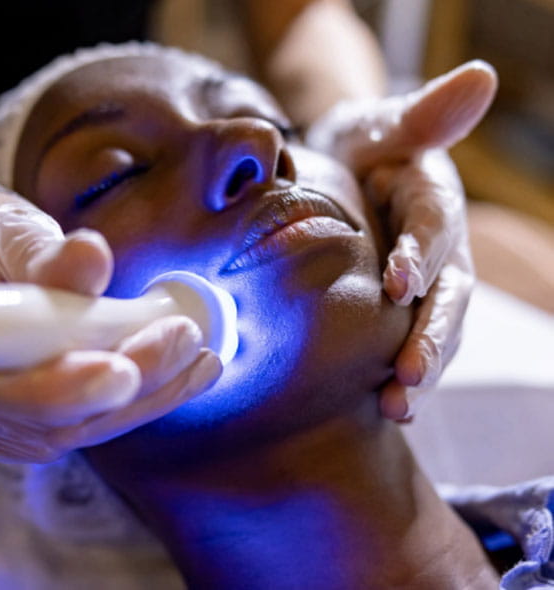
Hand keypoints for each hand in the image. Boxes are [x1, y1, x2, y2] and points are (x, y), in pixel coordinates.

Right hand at [0, 156, 220, 463]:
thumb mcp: (11, 231)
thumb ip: (49, 255)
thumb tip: (92, 254)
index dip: (56, 388)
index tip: (122, 369)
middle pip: (43, 419)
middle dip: (127, 388)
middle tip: (185, 341)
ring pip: (72, 432)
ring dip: (146, 397)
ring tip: (198, 356)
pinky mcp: (15, 433)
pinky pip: (81, 429)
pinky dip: (137, 403)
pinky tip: (183, 373)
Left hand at [306, 61, 496, 420]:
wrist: (342, 175)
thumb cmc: (360, 147)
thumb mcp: (382, 125)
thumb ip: (421, 114)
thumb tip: (481, 77)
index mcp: (434, 198)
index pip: (435, 225)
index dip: (423, 252)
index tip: (400, 283)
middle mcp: (442, 247)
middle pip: (448, 295)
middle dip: (431, 336)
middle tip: (408, 375)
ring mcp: (428, 283)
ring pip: (438, 329)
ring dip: (422, 370)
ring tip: (399, 406)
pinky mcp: (406, 309)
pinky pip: (412, 342)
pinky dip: (405, 375)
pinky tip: (389, 408)